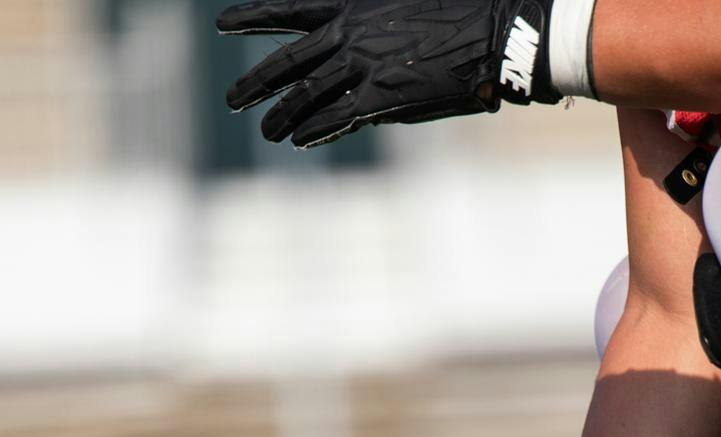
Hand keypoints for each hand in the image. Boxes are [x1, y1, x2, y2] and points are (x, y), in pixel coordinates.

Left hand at [217, 0, 560, 147]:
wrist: (497, 31)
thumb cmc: (462, 8)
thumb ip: (373, 14)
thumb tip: (348, 27)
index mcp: (354, 2)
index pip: (289, 8)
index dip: (253, 15)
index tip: (224, 23)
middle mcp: (350, 33)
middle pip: (288, 60)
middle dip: (256, 81)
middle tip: (233, 98)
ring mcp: (364, 66)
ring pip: (305, 95)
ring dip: (280, 115)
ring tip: (265, 131)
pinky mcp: (383, 98)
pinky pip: (336, 118)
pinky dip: (314, 129)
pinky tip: (300, 139)